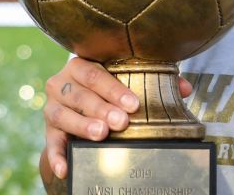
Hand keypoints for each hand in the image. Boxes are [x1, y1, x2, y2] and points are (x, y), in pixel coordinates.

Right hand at [40, 57, 192, 181]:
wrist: (78, 104)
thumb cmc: (108, 87)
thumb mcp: (127, 80)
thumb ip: (155, 80)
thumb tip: (184, 88)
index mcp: (82, 65)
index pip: (95, 73)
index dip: (114, 88)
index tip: (134, 104)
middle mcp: (62, 83)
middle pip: (80, 94)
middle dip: (101, 108)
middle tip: (121, 122)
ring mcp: (53, 107)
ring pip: (63, 115)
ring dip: (82, 125)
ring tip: (101, 134)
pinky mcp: (49, 129)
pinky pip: (51, 143)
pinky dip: (56, 156)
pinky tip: (66, 167)